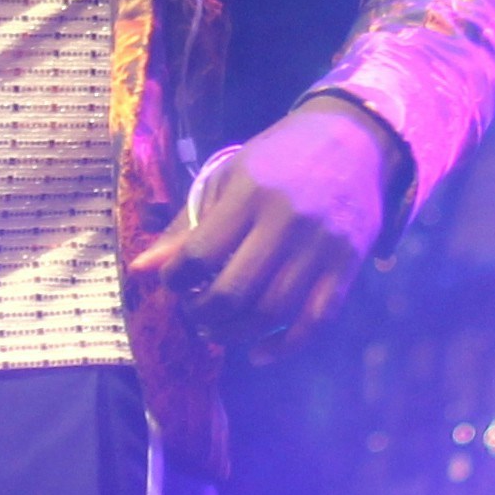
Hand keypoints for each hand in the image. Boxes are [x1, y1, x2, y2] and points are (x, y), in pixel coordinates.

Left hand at [127, 96, 396, 351]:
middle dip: (203, 313)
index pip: (200, 253)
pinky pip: (315, 320)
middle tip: (194, 313)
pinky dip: (284, 346)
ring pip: (272, 313)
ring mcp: (322, 247)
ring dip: (236, 334)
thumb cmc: (279, 158)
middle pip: (235, 292)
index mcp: (250, 193)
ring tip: (218, 330)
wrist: (354, 141)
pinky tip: (259, 353)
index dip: (176, 278)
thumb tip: (140, 270)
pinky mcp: (349, 266)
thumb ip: (186, 225)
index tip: (173, 282)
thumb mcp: (228, 176)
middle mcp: (287, 222)